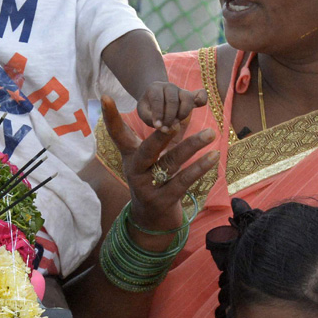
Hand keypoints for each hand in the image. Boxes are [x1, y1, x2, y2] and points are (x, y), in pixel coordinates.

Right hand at [102, 95, 216, 236]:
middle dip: (160, 136)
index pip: (119, 134)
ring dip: (191, 147)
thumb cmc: (156, 181)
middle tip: (174, 123)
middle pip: (146, 150)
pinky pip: (182, 182)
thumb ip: (171, 135)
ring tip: (210, 133)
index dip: (111, 117)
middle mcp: (136, 171)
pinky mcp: (162, 201)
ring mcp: (147, 187)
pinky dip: (199, 168)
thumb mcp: (160, 157)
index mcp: (131, 156)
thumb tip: (186, 110)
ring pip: (170, 163)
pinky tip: (213, 156)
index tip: (105, 97)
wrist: (152, 221)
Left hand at [136, 80, 203, 133]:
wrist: (154, 99)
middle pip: (172, 101)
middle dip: (170, 117)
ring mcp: (181, 90)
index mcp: (154, 88)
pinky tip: (198, 105)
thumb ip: (151, 119)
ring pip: (187, 98)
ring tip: (176, 122)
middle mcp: (169, 86)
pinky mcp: (191, 96)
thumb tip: (163, 128)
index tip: (158, 126)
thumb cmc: (148, 108)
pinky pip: (201, 94)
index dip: (158, 114)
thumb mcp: (144, 113)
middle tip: (166, 128)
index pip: (157, 100)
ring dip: (183, 114)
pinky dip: (202, 99)